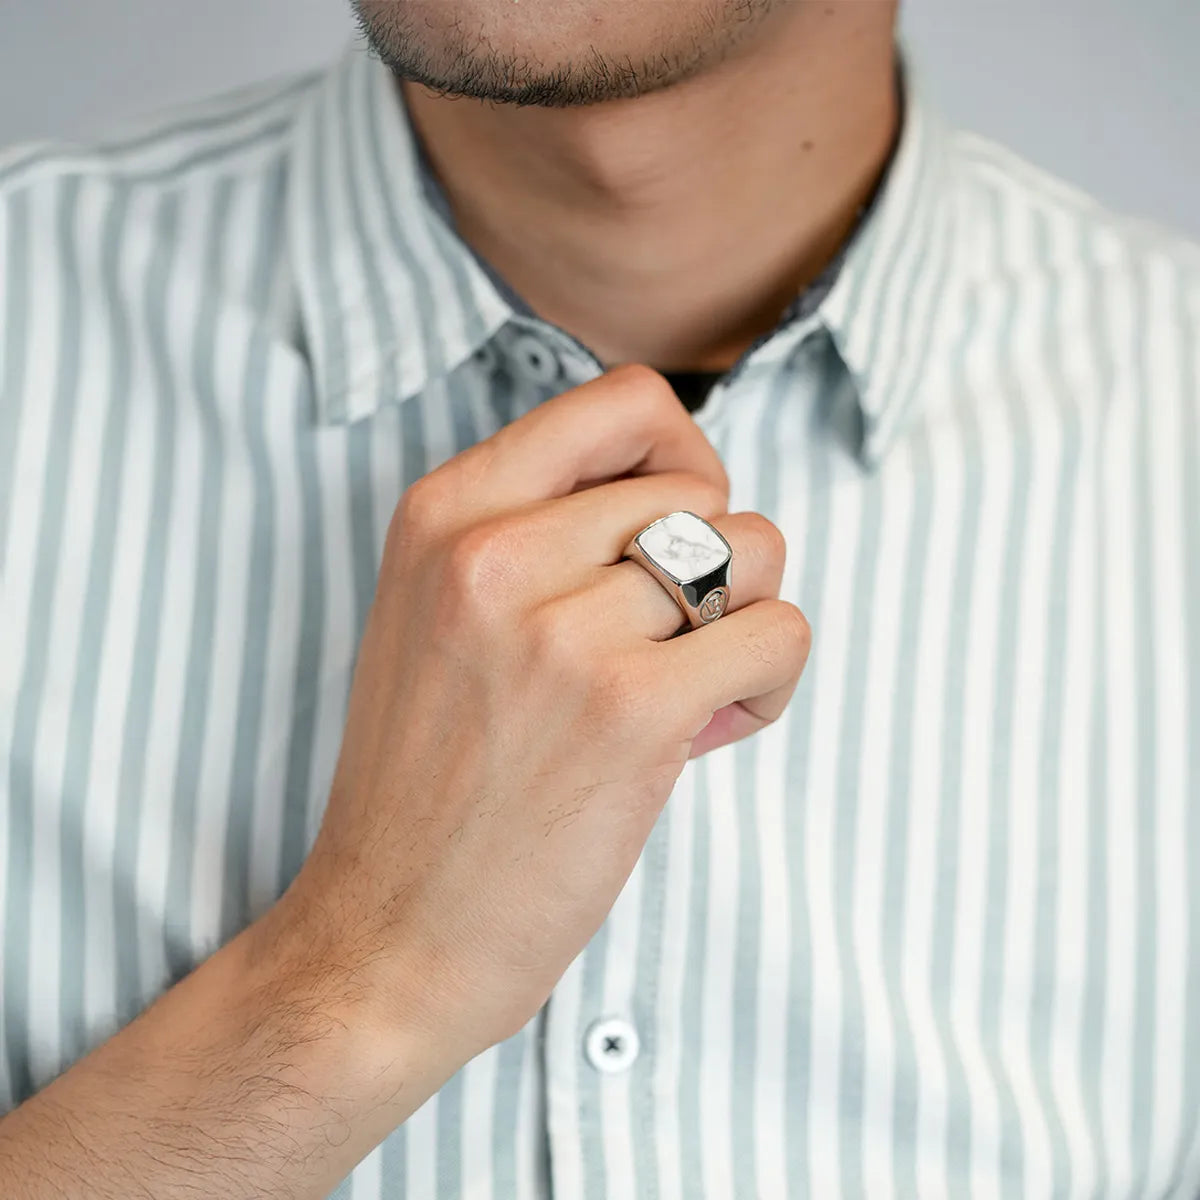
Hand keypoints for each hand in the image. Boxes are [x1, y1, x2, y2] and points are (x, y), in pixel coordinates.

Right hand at [271, 365, 810, 1058]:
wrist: (387, 935)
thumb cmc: (430, 781)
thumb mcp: (441, 613)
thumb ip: (542, 534)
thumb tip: (697, 502)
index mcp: (444, 511)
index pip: (627, 400)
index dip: (683, 456)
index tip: (675, 531)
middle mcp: (493, 551)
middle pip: (704, 487)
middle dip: (714, 565)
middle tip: (669, 646)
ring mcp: (559, 630)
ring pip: (756, 551)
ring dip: (746, 621)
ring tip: (692, 687)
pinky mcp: (628, 711)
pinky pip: (777, 633)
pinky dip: (771, 680)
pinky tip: (716, 728)